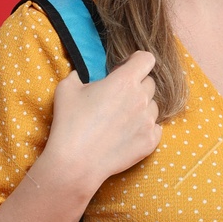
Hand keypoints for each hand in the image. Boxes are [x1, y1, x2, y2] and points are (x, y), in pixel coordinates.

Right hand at [42, 52, 161, 193]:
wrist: (76, 162)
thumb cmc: (70, 123)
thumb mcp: (67, 89)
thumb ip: (79, 76)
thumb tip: (81, 75)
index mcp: (124, 81)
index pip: (147, 59)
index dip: (137, 61)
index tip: (126, 68)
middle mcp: (141, 99)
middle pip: (150, 83)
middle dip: (137, 86)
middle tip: (120, 96)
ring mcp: (148, 122)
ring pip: (153, 106)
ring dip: (142, 108)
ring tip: (122, 118)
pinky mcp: (150, 142)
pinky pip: (155, 128)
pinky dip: (145, 128)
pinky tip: (128, 133)